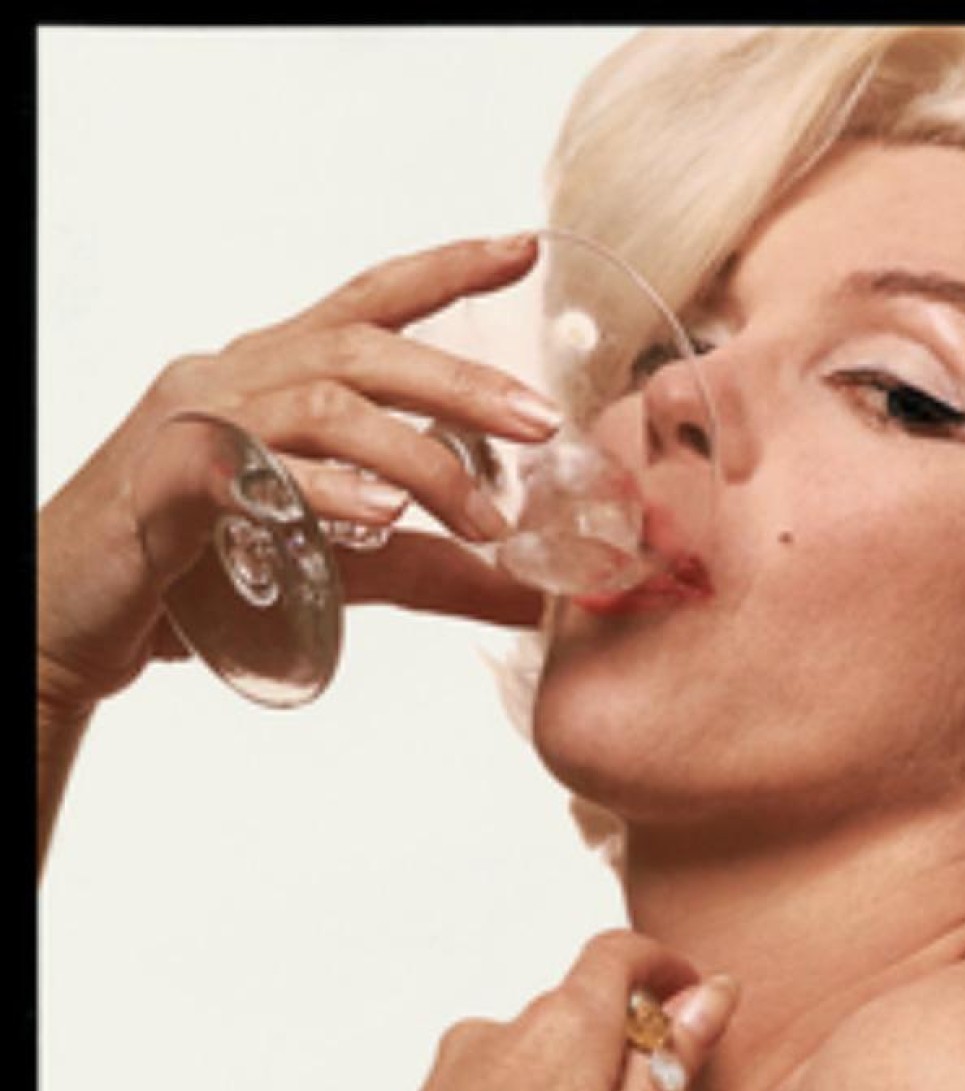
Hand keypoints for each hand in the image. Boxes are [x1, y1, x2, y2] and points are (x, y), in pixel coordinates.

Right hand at [37, 236, 554, 718]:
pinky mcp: (165, 481)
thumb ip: (431, 571)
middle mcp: (233, 377)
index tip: (524, 250)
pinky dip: (324, 487)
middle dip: (462, 380)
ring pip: (322, 402)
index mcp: (273, 377)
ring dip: (418, 457)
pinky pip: (251, 465)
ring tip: (485, 520)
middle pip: (361, 347)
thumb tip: (527, 596)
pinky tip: (382, 512)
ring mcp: (194, 420)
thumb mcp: (341, 567)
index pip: (366, 303)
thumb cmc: (200, 575)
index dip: (445, 270)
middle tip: (543, 422)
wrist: (70, 614)